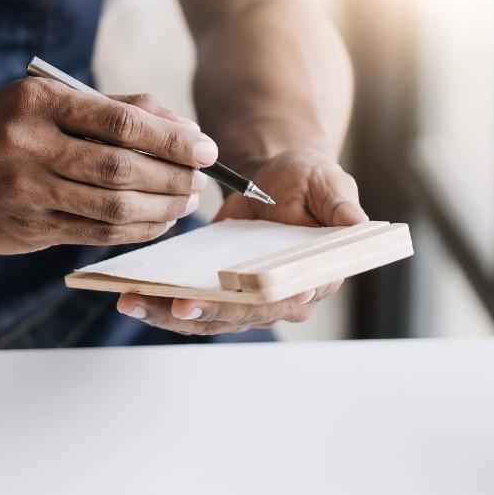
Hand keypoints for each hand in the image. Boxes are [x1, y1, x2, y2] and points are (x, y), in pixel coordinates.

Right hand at [0, 76, 217, 254]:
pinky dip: (135, 230)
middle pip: (120, 170)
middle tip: (200, 180)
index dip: (171, 139)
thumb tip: (184, 129)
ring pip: (111, 209)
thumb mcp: (50, 100)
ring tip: (184, 202)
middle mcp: (28, 148)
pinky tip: (156, 222)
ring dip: (160, 209)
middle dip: (172, 177)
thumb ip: (114, 108)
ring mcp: (26, 193)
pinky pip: (96, 234)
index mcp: (38, 104)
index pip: (119, 123)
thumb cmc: (10, 127)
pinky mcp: (29, 229)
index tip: (205, 148)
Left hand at [115, 147, 366, 334]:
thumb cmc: (307, 179)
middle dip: (207, 310)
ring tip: (136, 302)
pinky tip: (132, 296)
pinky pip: (191, 308)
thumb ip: (342, 206)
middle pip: (242, 314)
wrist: (275, 176)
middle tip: (175, 304)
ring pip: (210, 318)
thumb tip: (360, 228)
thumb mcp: (329, 181)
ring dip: (171, 314)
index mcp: (318, 276)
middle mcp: (284, 298)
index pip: (290, 295)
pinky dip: (161, 306)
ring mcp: (248, 301)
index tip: (236, 295)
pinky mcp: (220, 295)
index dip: (265, 299)